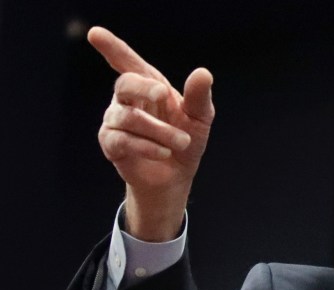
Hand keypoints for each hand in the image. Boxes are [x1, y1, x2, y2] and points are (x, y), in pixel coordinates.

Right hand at [88, 26, 214, 240]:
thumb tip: (203, 73)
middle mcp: (127, 100)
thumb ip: (199, 97)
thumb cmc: (186, 140)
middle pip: (124, 84)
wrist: (177, 176)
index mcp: (148, 86)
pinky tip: (164, 153)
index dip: (112, 48)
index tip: (95, 34)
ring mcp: (115, 121)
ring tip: (182, 141)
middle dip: (143, 87)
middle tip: (163, 94)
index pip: (128, 63)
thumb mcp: (200, 118)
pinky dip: (147, 146)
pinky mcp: (111, 144)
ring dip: (159, 131)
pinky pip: (123, 140)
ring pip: (128, 117)